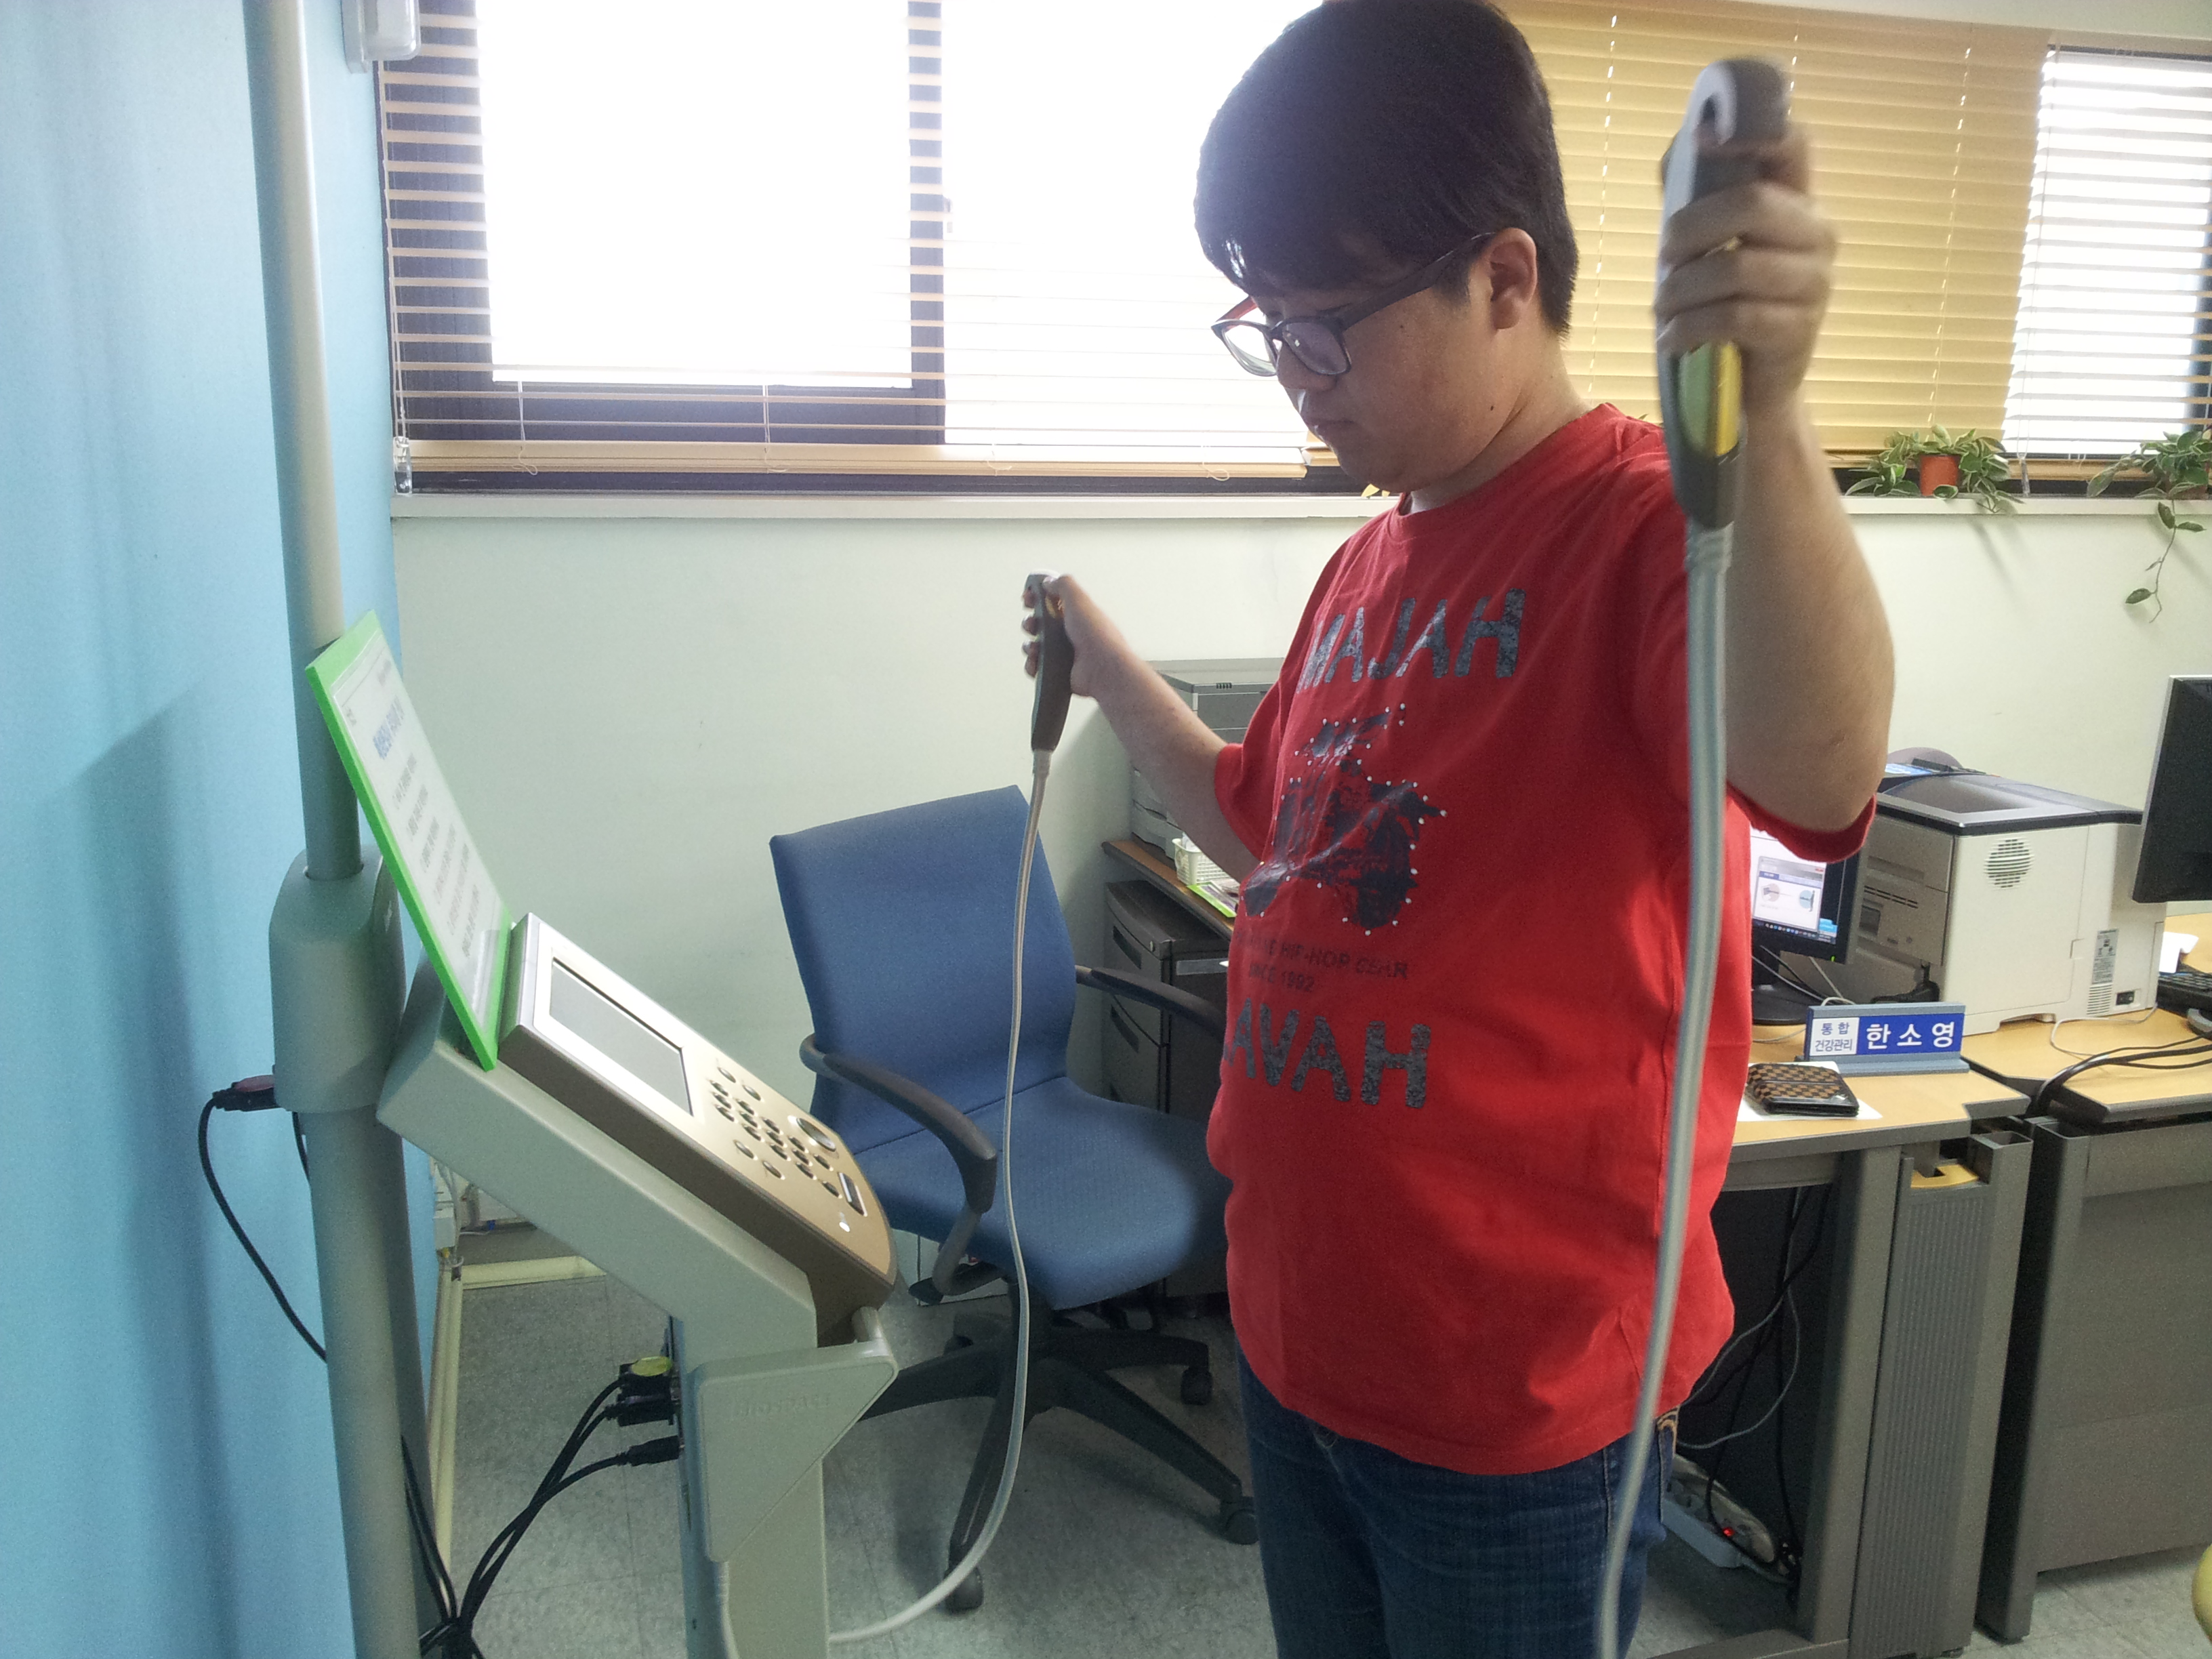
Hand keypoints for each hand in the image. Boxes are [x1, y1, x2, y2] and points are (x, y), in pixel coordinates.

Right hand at [1021, 572, 1134, 700]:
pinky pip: (1038, 668)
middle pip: (1040, 624)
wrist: (1104, 670)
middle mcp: (1071, 633)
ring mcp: (1065, 654)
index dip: (1037, 598)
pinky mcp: (1060, 672)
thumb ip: (1064, 585)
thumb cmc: (1097, 635)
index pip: (1052, 601)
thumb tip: (1048, 581)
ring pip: (1037, 647)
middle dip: (1030, 623)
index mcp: (1077, 614)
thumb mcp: (1080, 600)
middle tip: (1033, 625)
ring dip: (1029, 646)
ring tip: (1036, 648)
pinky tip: (1036, 663)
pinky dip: (1033, 666)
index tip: (1027, 599)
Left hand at [1653, 123, 1834, 420]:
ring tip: (1664, 307)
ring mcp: (1814, 284)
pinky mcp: (1797, 332)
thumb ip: (1699, 190)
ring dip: (1681, 290)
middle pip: (1751, 205)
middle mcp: (1817, 234)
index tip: (1704, 142)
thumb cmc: (1725, 303)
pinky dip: (1688, 328)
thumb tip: (1688, 134)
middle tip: (1664, 259)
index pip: (1792, 143)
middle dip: (1689, 230)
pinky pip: (1733, 318)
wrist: (1752, 388)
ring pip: (1735, 268)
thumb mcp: (1710, 242)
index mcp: (1798, 201)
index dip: (1752, 130)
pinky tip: (1673, 338)